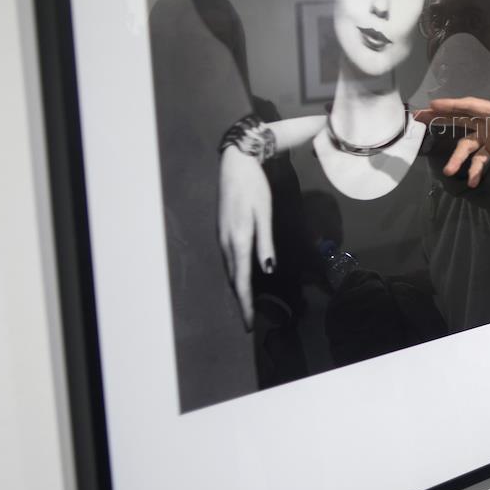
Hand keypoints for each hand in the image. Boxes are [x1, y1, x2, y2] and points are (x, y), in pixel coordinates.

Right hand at [217, 145, 275, 330]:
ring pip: (230, 269)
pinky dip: (235, 272)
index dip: (245, 302)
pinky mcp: (223, 230)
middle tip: (250, 320)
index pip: (240, 279)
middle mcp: (226, 241)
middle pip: (233, 278)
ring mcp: (222, 236)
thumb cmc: (254, 188)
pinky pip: (229, 258)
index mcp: (238, 240)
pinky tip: (241, 276)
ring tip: (247, 303)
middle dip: (241, 300)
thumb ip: (265, 243)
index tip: (249, 323)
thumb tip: (267, 270)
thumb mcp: (263, 215)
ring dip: (237, 287)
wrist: (235, 165)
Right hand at [414, 97, 489, 187]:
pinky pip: (480, 159)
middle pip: (459, 119)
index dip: (451, 106)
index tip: (432, 105)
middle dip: (439, 118)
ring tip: (449, 172)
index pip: (470, 106)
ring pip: (467, 144)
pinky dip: (476, 170)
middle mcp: (488, 122)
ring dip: (458, 158)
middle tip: (418, 117)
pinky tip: (473, 182)